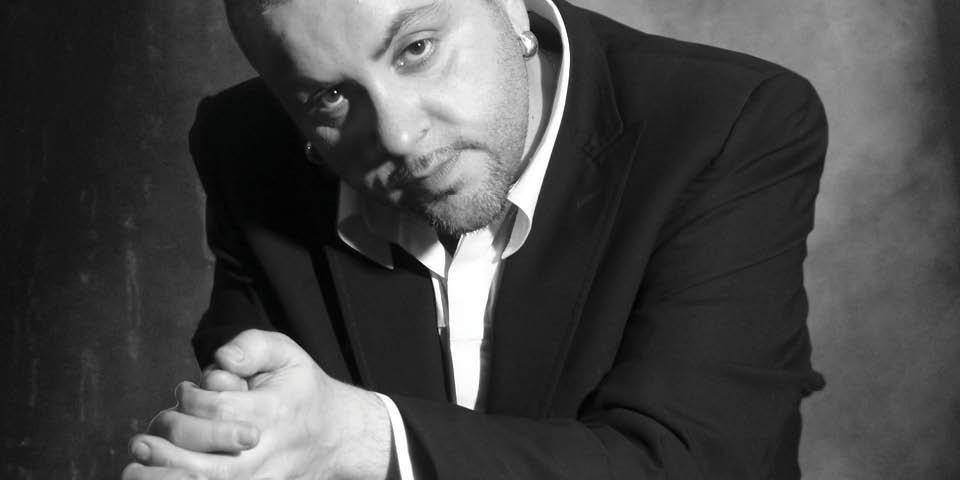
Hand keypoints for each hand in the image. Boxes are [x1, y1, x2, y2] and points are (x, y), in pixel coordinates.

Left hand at [122, 329, 392, 479]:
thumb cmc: (299, 389)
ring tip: (136, 467)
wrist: (332, 434)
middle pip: (211, 465)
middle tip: (141, 441)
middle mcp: (267, 451)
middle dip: (169, 451)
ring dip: (166, 479)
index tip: (185, 390)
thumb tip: (222, 359)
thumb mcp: (285, 353)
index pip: (219, 410)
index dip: (191, 400)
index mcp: (274, 411)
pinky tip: (156, 477)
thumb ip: (252, 346)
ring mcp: (261, 478)